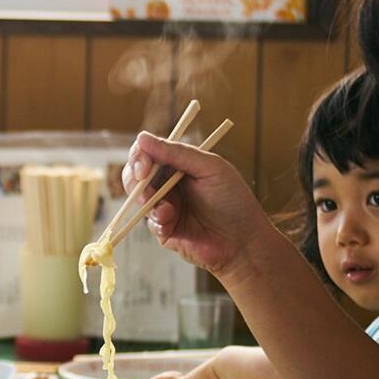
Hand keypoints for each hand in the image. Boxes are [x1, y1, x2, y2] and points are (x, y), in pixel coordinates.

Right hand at [119, 132, 271, 278]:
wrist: (243, 241)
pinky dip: (157, 220)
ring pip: (138, 199)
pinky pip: (148, 222)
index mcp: (180, 165)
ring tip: (167, 210)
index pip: (149, 153)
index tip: (144, 167)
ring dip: (148, 201)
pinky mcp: (164, 229)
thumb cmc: (233, 201)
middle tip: (144, 184)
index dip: (140, 157)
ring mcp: (165, 206)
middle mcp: (169, 184)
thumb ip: (177, 153)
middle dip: (135, 180)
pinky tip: (170, 221)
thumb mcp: (209, 168)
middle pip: (135, 175)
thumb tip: (142, 137)